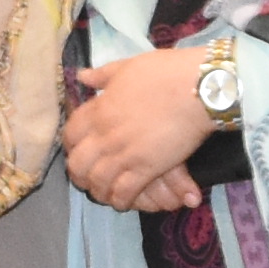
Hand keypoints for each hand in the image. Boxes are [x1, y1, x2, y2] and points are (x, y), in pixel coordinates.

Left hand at [63, 46, 232, 210]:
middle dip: (80, 174)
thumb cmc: (166, 73)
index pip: (70, 134)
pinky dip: (121, 200)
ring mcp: (124, 154)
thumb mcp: (128, 67)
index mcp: (99, 110)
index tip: (81, 148)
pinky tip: (124, 201)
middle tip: (90, 176)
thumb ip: (103, 76)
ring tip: (107, 192)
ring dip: (100, 190)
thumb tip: (82, 76)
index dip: (72, 145)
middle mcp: (105, 135)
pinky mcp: (146, 169)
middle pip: (77, 165)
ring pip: (98, 182)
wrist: (198, 89)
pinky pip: (124, 193)